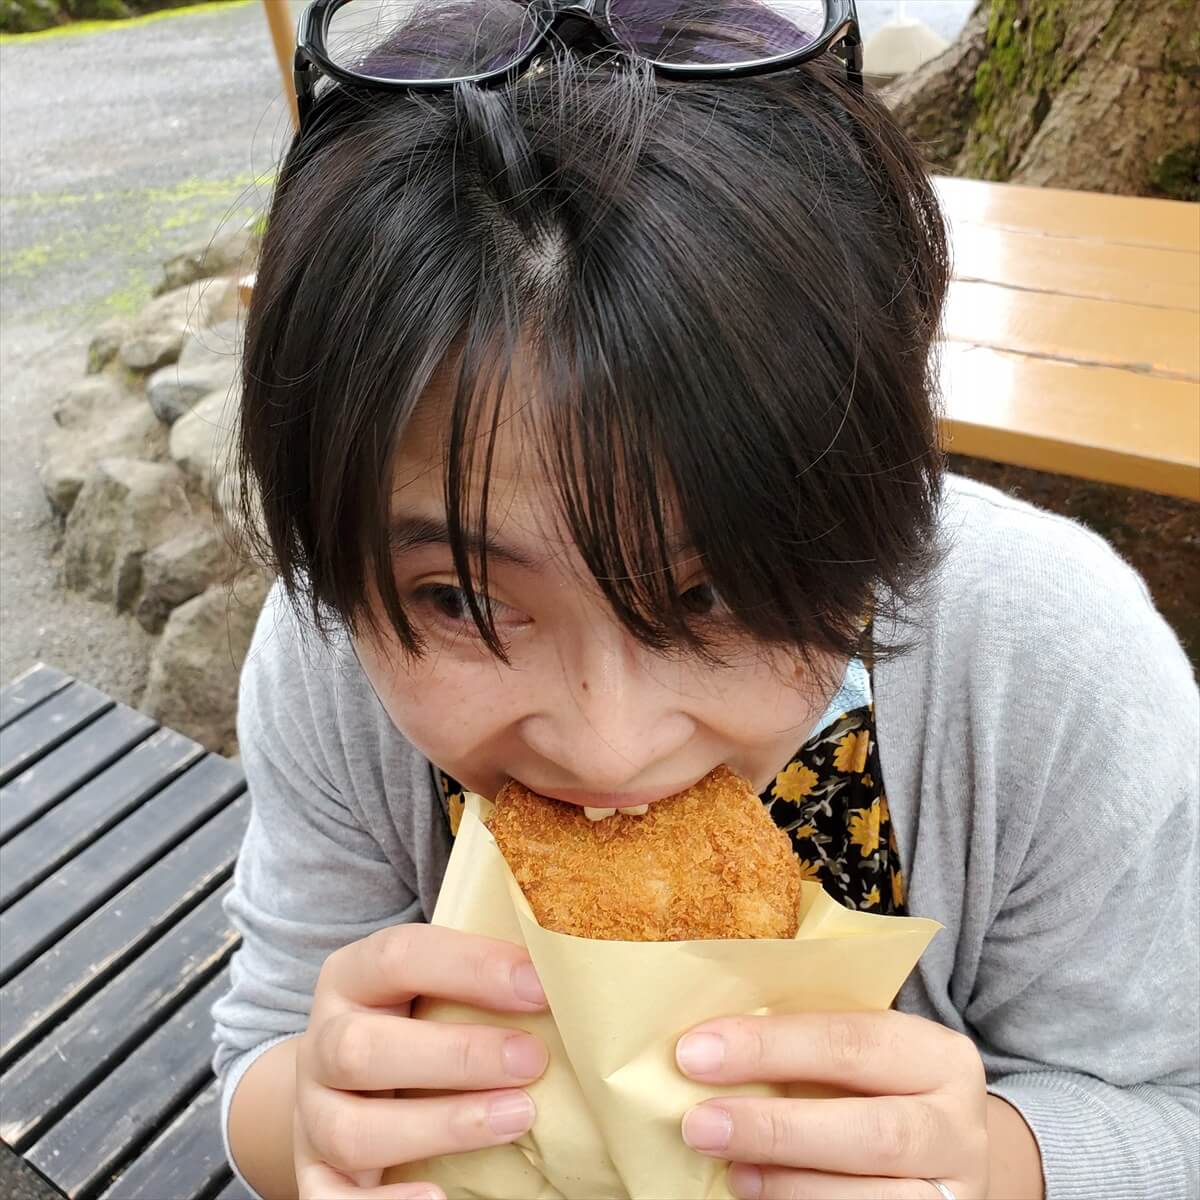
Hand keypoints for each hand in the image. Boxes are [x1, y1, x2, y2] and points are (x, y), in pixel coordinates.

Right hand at [293, 924, 550, 1199]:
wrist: (347, 1082)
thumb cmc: (414, 1020)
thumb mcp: (431, 984)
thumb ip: (479, 975)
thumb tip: (564, 970)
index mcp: (352, 978)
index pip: (399, 957)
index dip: (470, 967)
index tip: (539, 986)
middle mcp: (323, 1042)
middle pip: (362, 1048)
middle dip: (457, 1055)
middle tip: (533, 1060)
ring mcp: (313, 1113)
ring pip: (352, 1129)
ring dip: (442, 1126)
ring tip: (518, 1117)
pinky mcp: (315, 1175)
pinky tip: (439, 1197)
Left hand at [675, 1010, 988, 1199]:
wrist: (939, 1152)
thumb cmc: (874, 1087)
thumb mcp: (859, 1053)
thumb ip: (803, 1045)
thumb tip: (707, 1048)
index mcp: (938, 1056)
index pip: (850, 1042)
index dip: (769, 1048)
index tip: (694, 1053)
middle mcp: (958, 1127)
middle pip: (871, 1132)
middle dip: (776, 1129)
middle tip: (699, 1123)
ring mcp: (953, 1190)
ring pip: (874, 1198)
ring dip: (789, 1185)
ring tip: (730, 1169)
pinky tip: (759, 1196)